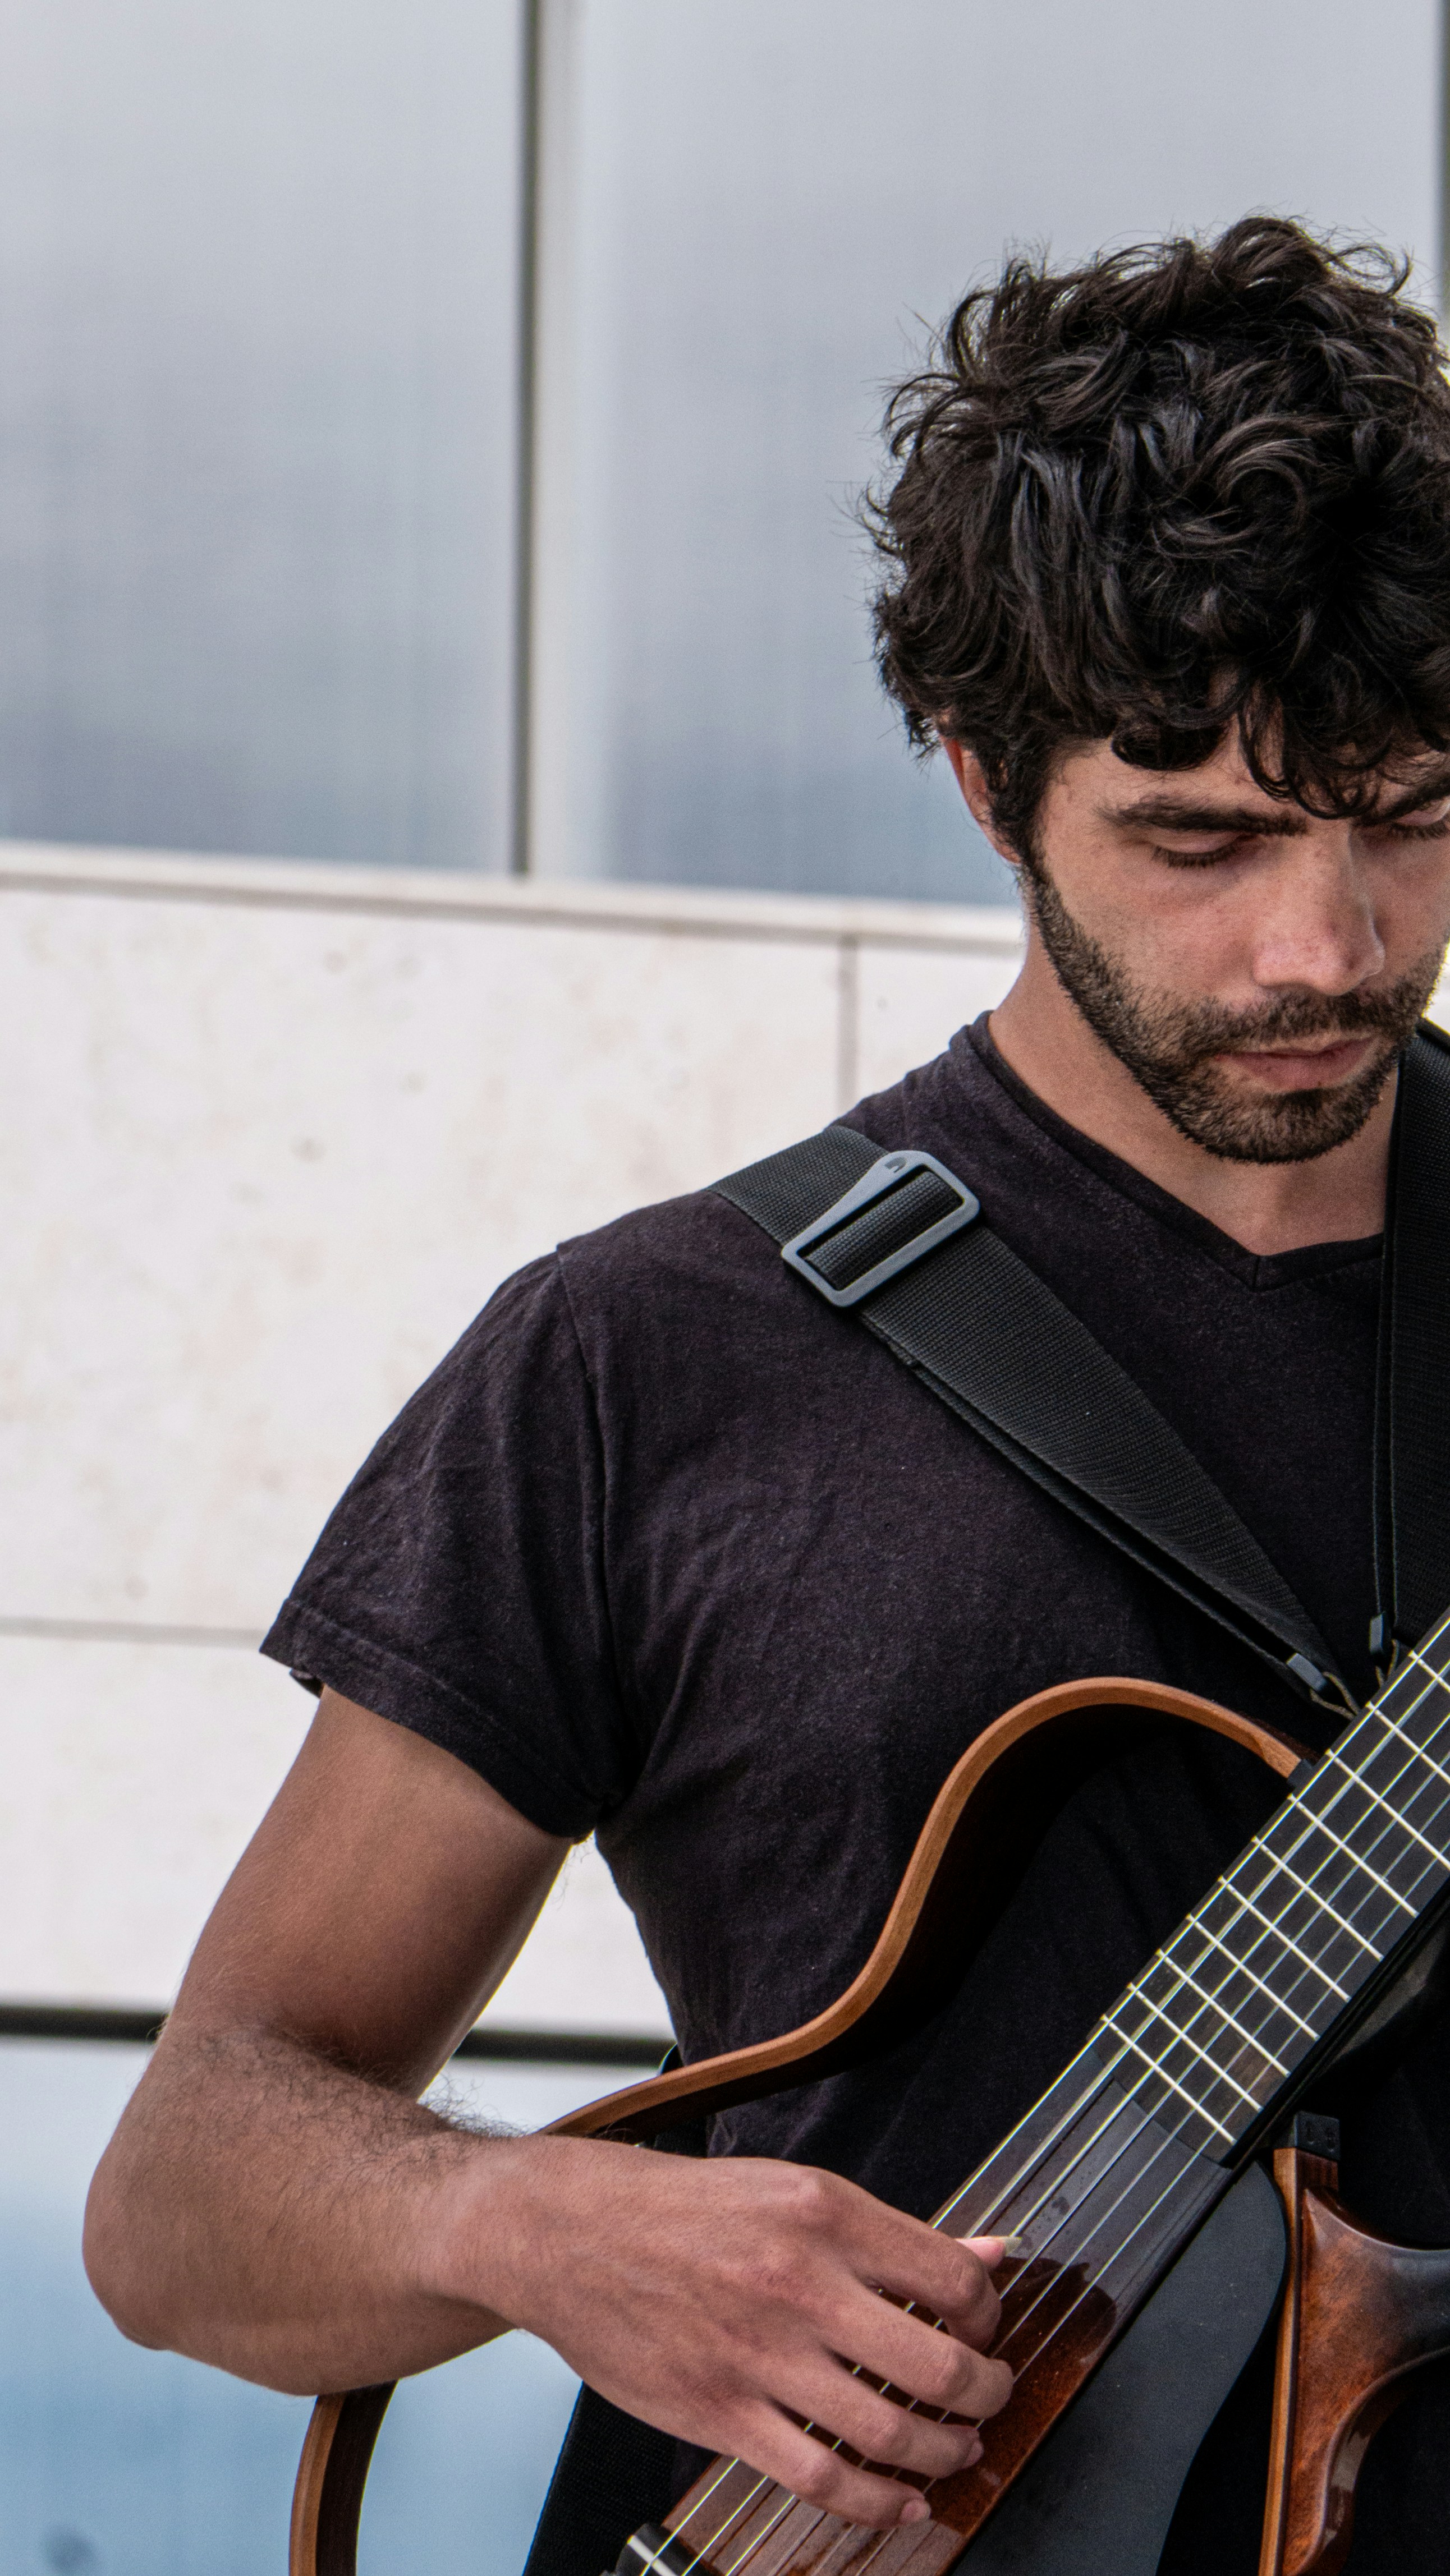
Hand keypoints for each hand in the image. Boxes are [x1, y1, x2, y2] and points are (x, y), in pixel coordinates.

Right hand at [443, 2136, 1012, 2530]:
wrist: (570, 2233)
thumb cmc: (682, 2209)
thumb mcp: (794, 2190)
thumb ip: (893, 2233)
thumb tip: (987, 2256)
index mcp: (822, 2214)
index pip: (951, 2279)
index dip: (988, 2314)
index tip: (985, 2326)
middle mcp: (798, 2282)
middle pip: (936, 2364)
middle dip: (986, 2392)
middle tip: (991, 2395)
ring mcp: (758, 2354)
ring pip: (888, 2431)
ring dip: (944, 2451)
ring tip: (957, 2447)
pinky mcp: (719, 2412)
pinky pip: (819, 2477)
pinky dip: (876, 2501)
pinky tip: (902, 2498)